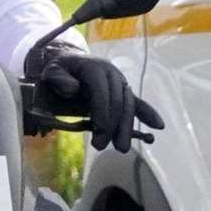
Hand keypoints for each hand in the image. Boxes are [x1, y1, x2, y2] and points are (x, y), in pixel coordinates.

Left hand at [26, 44, 163, 152]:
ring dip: (126, 128)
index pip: (101, 91)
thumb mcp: (52, 71)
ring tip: (121, 148)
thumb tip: (73, 89)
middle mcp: (111, 74)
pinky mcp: (124, 91)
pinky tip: (158, 127)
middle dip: (112, 125)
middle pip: (117, 101)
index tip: (99, 131)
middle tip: (101, 146)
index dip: (102, 111)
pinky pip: (137, 103)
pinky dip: (148, 114)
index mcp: (94, 68)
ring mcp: (120, 82)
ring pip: (128, 106)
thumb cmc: (59, 70)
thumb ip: (59, 79)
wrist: (70, 63)